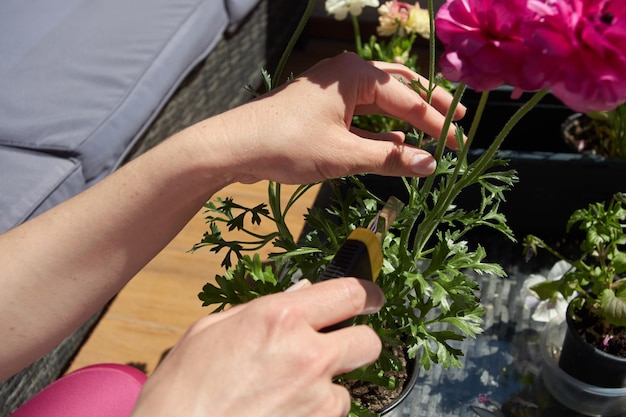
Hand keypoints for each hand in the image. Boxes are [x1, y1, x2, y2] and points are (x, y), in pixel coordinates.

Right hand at [131, 278, 383, 416]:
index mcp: (280, 318)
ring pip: (348, 387)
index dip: (367, 295)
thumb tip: (297, 301)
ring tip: (288, 395)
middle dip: (357, 342)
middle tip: (336, 347)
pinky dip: (314, 415)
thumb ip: (262, 311)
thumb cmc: (183, 388)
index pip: (350, 293)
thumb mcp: (212, 330)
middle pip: (368, 342)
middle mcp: (308, 356)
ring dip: (327, 388)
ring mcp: (316, 400)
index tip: (370, 300)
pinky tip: (283, 413)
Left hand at [192, 52, 465, 184]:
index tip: (458, 144)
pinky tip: (397, 142)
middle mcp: (347, 76)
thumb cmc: (286, 145)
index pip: (408, 100)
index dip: (436, 123)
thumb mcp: (343, 154)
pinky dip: (381, 130)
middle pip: (398, 91)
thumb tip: (429, 164)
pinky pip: (362, 116)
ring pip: (381, 104)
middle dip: (428, 109)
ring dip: (405, 120)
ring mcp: (334, 93)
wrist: (234, 147)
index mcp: (355, 76)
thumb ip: (388, 158)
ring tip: (434, 132)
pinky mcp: (324, 111)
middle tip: (457, 125)